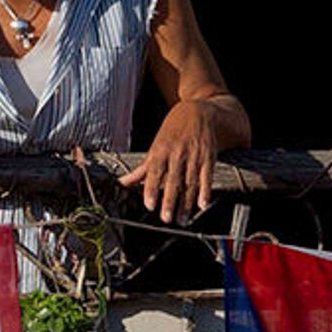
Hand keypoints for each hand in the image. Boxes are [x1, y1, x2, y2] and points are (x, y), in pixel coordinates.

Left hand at [122, 99, 221, 223]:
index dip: (152, 189)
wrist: (199, 112)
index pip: (155, 172)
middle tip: (166, 218)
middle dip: (169, 201)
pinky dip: (205, 191)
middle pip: (173, 181)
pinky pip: (206, 177)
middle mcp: (177, 153)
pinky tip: (203, 205)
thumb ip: (142, 168)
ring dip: (186, 203)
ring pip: (189, 183)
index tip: (150, 205)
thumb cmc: (173, 130)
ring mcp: (194, 156)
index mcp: (161, 150)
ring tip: (182, 220)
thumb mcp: (155, 145)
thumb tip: (123, 183)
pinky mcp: (208, 158)